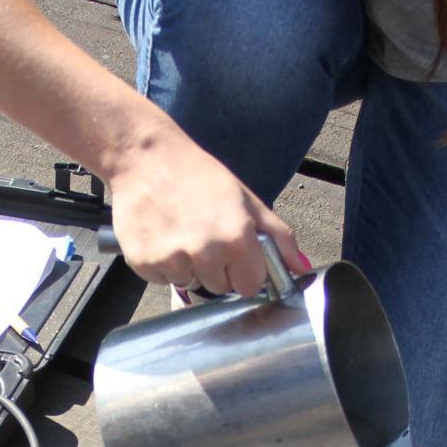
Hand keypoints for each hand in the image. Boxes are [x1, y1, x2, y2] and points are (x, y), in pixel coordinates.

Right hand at [105, 134, 306, 295]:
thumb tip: (301, 268)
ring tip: (181, 233)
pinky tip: (161, 236)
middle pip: (221, 288)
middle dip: (216, 269)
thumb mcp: (247, 200)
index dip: (245, 271)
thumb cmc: (198, 175)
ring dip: (188, 267)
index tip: (235, 255)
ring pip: (190, 284)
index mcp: (236, 238)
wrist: (146, 158)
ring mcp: (173, 260)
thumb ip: (278, 236)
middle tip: (204, 237)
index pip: (251, 286)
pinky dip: (162, 264)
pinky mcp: (144, 263)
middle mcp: (206, 253)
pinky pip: (162, 279)